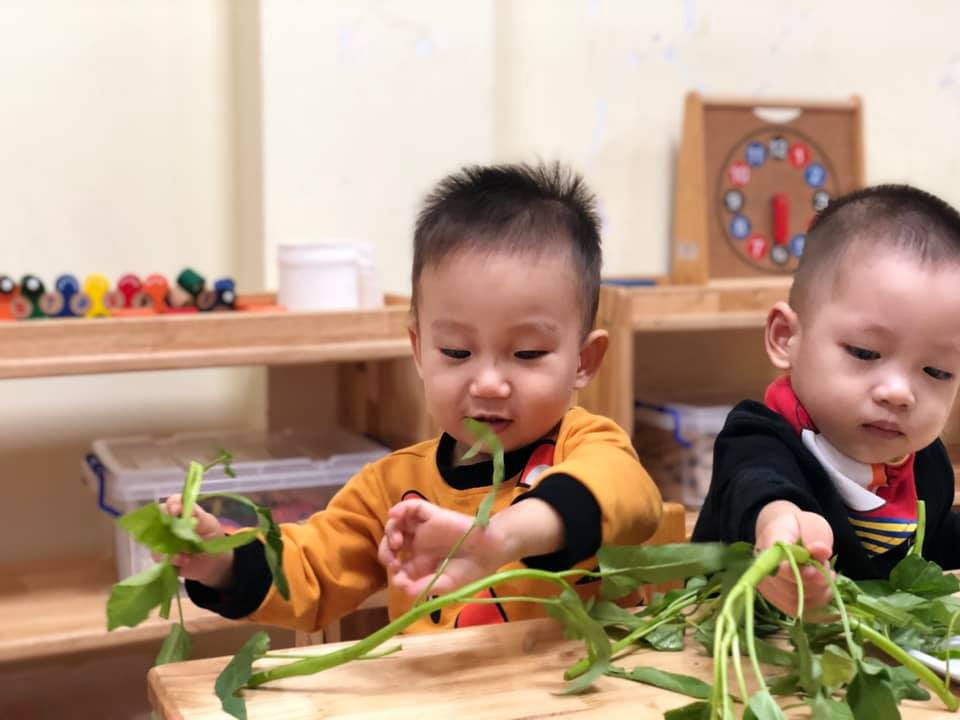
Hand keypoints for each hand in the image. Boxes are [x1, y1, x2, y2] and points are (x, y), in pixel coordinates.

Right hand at [154, 494, 233, 588]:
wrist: (214, 562)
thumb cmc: (212, 538)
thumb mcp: (210, 525)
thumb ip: (199, 516)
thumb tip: (188, 509)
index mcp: (183, 512)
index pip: (174, 502)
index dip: (172, 504)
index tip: (175, 511)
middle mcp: (170, 523)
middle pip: (157, 517)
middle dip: (163, 524)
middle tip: (174, 533)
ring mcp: (164, 539)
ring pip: (155, 538)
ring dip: (169, 546)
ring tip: (187, 553)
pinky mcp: (162, 555)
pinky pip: (158, 556)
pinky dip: (171, 559)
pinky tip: (184, 561)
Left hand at [378, 499, 511, 596]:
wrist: (491, 552)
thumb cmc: (471, 570)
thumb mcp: (445, 585)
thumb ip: (423, 587)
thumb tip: (401, 587)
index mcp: (421, 562)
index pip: (396, 562)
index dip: (393, 569)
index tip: (399, 578)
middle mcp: (419, 543)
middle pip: (392, 542)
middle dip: (387, 551)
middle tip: (394, 561)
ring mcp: (424, 528)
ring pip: (398, 522)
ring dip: (391, 531)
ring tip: (397, 544)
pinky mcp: (432, 515)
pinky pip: (412, 507)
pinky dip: (400, 509)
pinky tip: (395, 516)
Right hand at [755, 501, 834, 616]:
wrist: (784, 534)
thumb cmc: (798, 528)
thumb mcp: (810, 523)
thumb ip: (815, 536)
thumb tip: (821, 551)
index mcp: (768, 544)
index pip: (776, 565)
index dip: (796, 573)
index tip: (815, 570)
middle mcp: (762, 569)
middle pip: (788, 588)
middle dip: (815, 582)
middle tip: (827, 567)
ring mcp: (768, 588)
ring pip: (798, 602)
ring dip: (819, 591)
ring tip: (824, 573)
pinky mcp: (778, 602)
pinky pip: (802, 611)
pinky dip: (819, 602)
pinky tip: (823, 588)